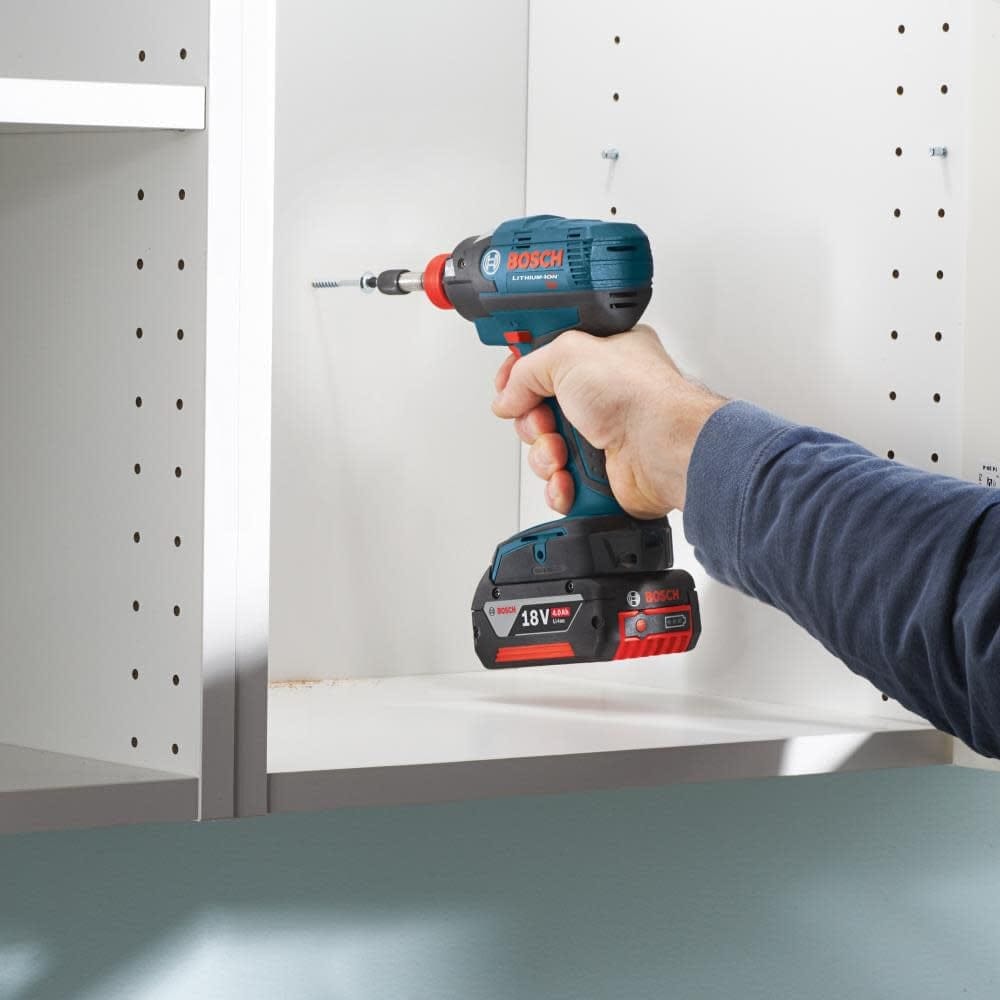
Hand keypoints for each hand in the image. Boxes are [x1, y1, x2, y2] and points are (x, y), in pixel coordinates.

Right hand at [491, 325, 726, 516]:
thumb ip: (526, 369)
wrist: (661, 448)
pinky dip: (559, 485)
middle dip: (532, 421)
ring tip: (562, 453)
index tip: (509, 381)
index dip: (522, 372)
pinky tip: (569, 479)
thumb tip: (508, 394)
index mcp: (600, 357)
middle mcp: (601, 396)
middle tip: (545, 421)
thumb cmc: (638, 395)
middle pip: (538, 409)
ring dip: (544, 455)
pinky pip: (559, 482)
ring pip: (545, 450)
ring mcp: (599, 436)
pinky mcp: (598, 474)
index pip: (546, 361)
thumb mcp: (568, 354)